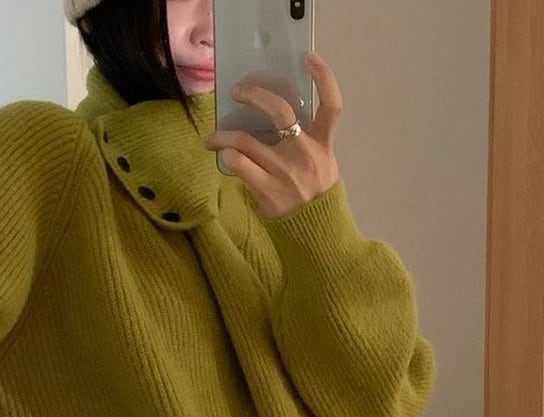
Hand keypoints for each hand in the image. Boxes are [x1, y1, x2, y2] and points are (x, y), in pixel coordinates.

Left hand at [203, 52, 341, 218]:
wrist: (317, 232)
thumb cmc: (315, 194)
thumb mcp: (322, 163)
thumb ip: (305, 141)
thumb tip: (272, 122)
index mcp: (323, 143)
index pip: (332, 104)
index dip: (323, 76)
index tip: (308, 58)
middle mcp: (304, 153)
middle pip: (279, 111)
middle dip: (254, 94)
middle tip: (237, 92)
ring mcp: (285, 172)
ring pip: (245, 141)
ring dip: (222, 136)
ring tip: (211, 138)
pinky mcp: (268, 191)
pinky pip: (239, 166)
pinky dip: (228, 158)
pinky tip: (223, 159)